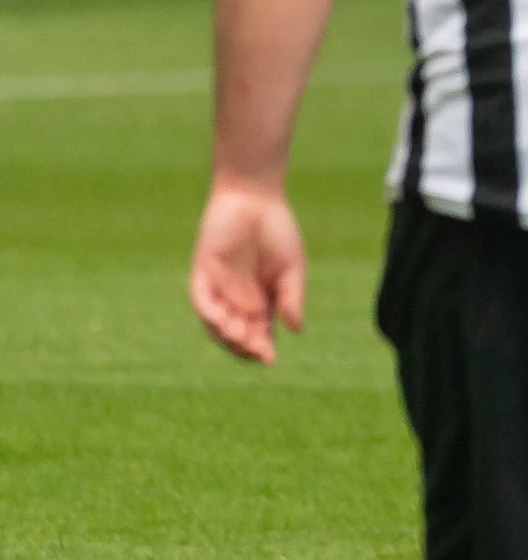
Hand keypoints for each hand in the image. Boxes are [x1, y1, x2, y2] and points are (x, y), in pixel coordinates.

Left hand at [189, 179, 305, 365]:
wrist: (255, 199)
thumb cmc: (277, 230)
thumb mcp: (292, 268)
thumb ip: (291, 297)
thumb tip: (295, 330)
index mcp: (261, 299)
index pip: (259, 333)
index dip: (262, 349)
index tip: (270, 360)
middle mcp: (237, 298)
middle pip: (237, 333)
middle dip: (244, 347)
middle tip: (256, 352)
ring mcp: (218, 287)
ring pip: (216, 322)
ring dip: (226, 335)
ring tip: (241, 339)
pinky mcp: (203, 273)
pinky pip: (201, 300)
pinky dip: (210, 314)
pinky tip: (222, 322)